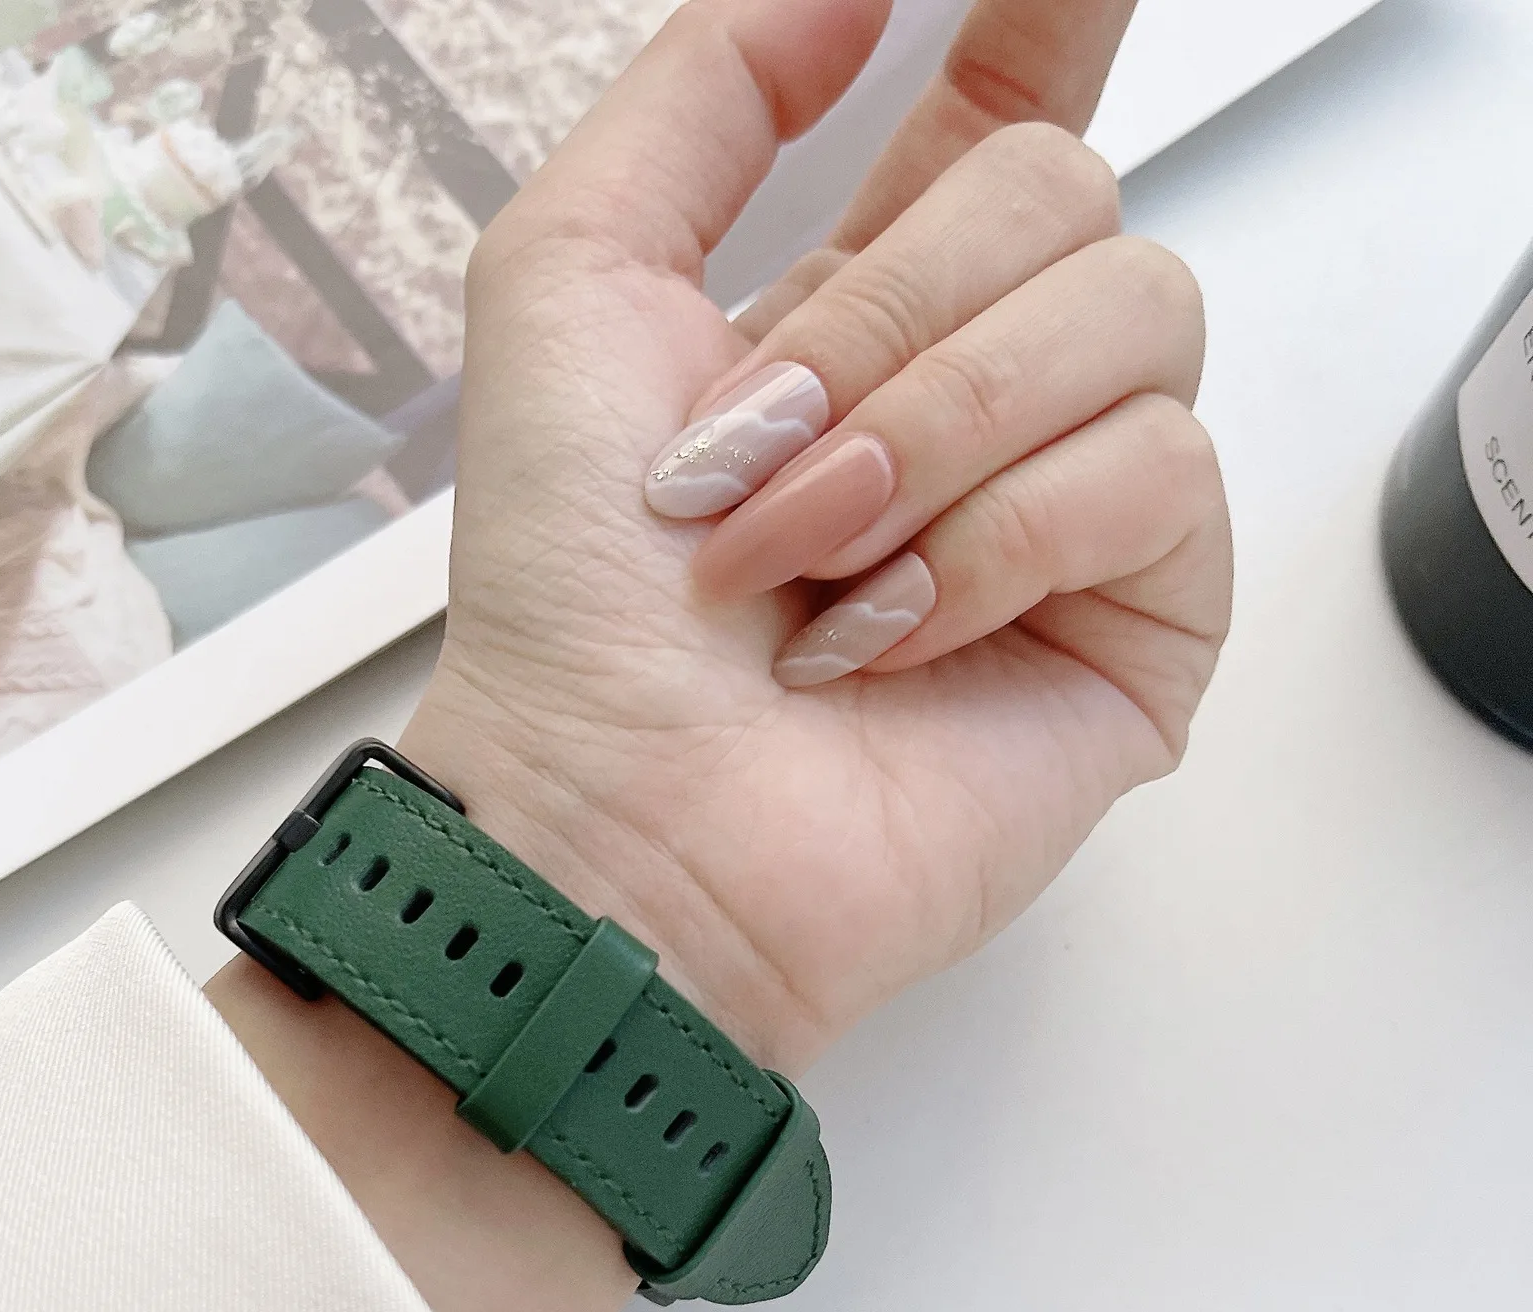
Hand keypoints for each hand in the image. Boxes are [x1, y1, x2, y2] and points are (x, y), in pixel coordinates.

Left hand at [214, 0, 1233, 1311]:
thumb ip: (706, 92)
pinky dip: (994, 546)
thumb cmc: (572, 597)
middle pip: (1071, 193)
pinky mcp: (1143, 615)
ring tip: (809, 566)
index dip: (1053, 21)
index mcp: (868, 300)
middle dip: (887, 321)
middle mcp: (983, 385)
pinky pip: (1156, 473)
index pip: (1016, 109)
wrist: (617, 816)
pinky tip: (886, 638)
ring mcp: (1074, 501)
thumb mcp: (570, 282)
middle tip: (763, 460)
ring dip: (929, 438)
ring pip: (1137, 314)